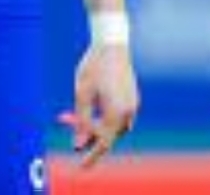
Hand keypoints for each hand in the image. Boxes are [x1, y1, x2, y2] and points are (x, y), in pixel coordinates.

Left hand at [61, 44, 138, 168]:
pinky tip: (96, 113)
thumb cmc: (93, 65)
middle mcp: (129, 111)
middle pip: (111, 135)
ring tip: (81, 124)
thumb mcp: (82, 92)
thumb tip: (78, 144)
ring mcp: (133, 104)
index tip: (81, 166)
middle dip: (93, 139)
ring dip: (101, 128)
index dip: (92, 156)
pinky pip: (121, 116)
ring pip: (116, 127)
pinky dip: (108, 119)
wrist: (111, 43)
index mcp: (117, 112)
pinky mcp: (133, 97)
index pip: (104, 143)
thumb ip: (81, 120)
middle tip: (75, 140)